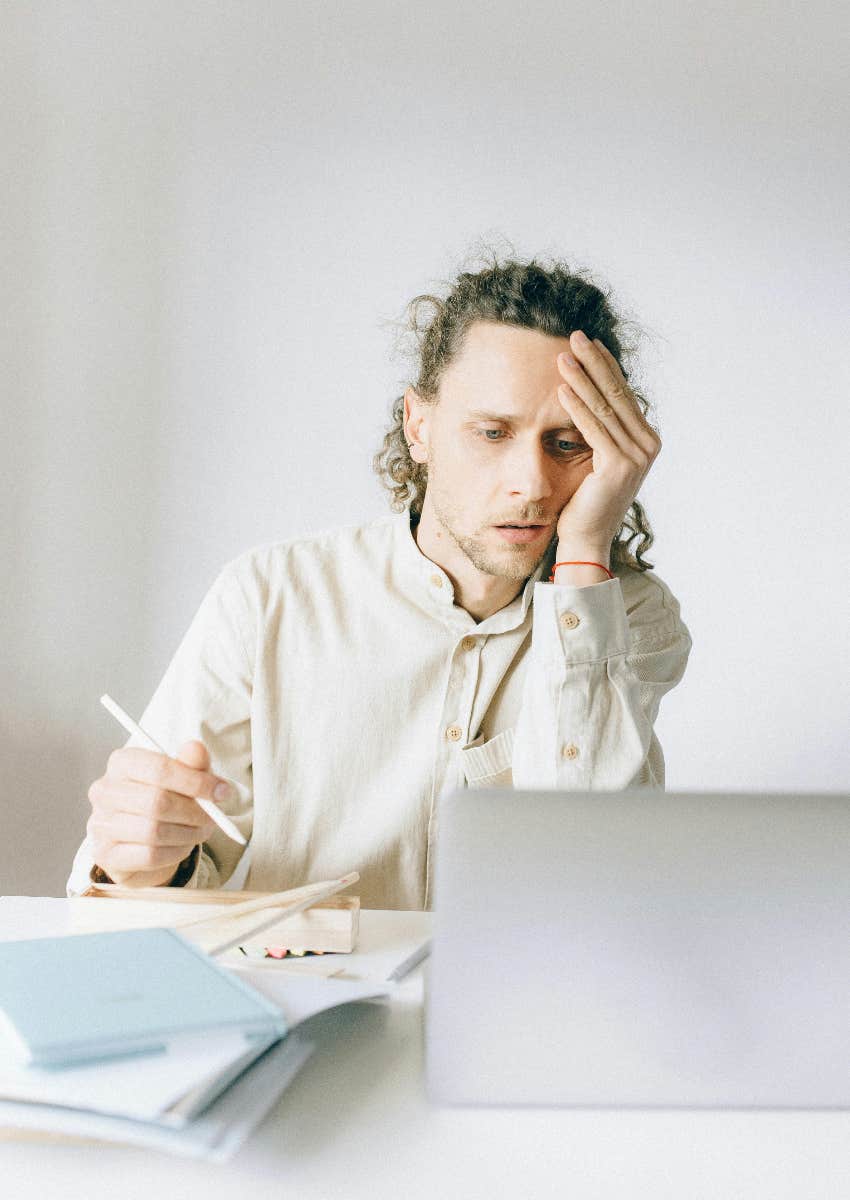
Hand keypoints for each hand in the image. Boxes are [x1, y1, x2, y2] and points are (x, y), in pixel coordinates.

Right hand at [87, 740, 228, 886]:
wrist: (141, 840)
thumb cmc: (165, 799)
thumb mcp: (183, 777)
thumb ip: (191, 763)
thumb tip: (196, 748)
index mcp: (122, 762)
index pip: (159, 768)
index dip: (195, 781)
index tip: (221, 791)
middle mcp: (104, 791)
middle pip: (157, 802)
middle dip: (194, 812)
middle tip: (213, 817)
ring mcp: (100, 824)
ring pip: (153, 831)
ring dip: (187, 834)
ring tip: (200, 831)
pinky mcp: (106, 854)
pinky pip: (149, 856)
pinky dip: (175, 852)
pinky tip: (182, 846)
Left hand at [554, 330, 660, 553]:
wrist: (586, 538)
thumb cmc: (585, 501)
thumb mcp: (597, 458)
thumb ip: (602, 431)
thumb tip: (590, 398)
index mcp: (646, 440)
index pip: (623, 394)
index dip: (605, 366)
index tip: (588, 342)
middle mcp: (647, 446)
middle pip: (617, 394)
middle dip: (595, 362)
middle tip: (575, 335)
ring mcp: (636, 456)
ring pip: (605, 407)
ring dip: (582, 378)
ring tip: (563, 355)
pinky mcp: (618, 466)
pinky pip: (594, 429)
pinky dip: (577, 407)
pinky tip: (562, 388)